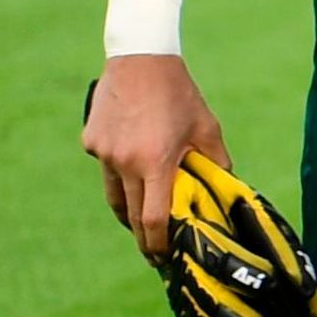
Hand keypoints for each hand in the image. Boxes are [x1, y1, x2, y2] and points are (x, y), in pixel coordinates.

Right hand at [84, 53, 228, 259]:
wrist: (140, 58)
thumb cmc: (180, 94)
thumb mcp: (207, 128)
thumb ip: (215, 163)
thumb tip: (225, 192)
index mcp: (155, 163)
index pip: (153, 219)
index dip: (158, 245)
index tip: (164, 258)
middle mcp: (124, 162)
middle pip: (130, 215)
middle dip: (143, 236)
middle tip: (155, 250)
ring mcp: (103, 152)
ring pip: (115, 195)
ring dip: (128, 211)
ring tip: (143, 221)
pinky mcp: (91, 141)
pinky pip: (107, 168)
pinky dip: (120, 174)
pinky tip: (134, 163)